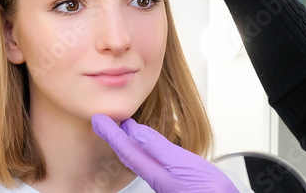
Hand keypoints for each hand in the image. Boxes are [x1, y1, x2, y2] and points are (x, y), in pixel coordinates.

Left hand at [92, 114, 238, 192]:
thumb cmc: (208, 190)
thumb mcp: (180, 164)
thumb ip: (158, 147)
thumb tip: (135, 130)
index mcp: (155, 171)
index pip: (126, 148)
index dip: (110, 132)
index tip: (98, 120)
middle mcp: (156, 175)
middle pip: (128, 152)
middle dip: (115, 137)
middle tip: (102, 122)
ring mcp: (164, 177)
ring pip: (138, 156)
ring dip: (127, 141)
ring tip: (121, 129)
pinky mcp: (174, 178)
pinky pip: (149, 159)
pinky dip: (143, 148)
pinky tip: (146, 145)